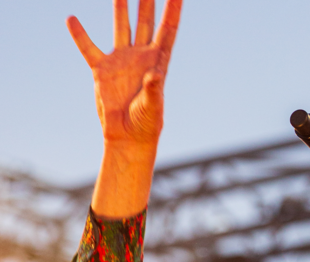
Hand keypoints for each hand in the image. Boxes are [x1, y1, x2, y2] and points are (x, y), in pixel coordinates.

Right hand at [67, 0, 182, 148]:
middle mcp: (141, 57)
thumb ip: (154, 89)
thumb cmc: (147, 123)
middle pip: (146, 22)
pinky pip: (89, 48)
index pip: (167, 30)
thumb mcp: (153, 105)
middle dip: (148, 1)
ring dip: (121, 8)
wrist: (127, 136)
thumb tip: (154, 75)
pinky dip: (80, 35)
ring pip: (122, 27)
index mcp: (158, 62)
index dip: (172, 11)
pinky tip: (72, 19)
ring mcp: (122, 61)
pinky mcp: (102, 70)